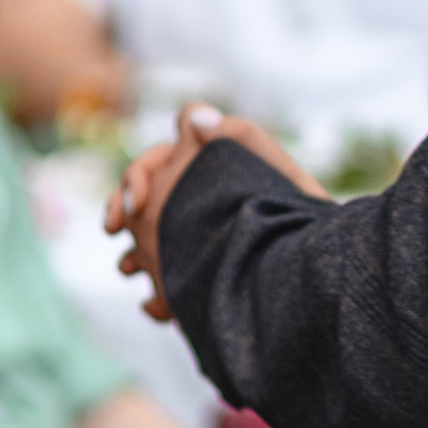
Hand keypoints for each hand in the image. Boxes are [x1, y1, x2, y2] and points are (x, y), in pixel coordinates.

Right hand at [107, 105, 322, 321]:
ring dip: (131, 256)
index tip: (137, 200)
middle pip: (140, 202)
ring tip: (128, 268)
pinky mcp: (198, 281)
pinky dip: (157, 300)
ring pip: (145, 248)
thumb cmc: (298, 212)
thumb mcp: (274, 167)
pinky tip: (157, 309)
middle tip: (114, 227)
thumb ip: (238, 135)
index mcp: (204, 172)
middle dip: (121, 211)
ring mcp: (192, 244)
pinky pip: (166, 291)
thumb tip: (196, 118)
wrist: (312, 268)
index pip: (157, 163)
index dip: (139, 174)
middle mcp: (192, 204)